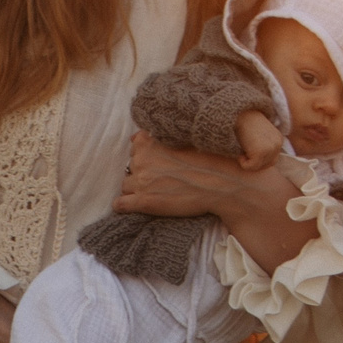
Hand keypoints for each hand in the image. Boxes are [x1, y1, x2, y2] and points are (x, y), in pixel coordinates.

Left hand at [121, 131, 283, 218]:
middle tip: (161, 179)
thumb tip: (134, 137)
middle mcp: (141, 160)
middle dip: (141, 172)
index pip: (135, 147)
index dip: (146, 156)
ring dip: (135, 189)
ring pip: (126, 185)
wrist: (221, 184)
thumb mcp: (184, 139)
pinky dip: (125, 205)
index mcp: (149, 142)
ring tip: (154, 192)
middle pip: (130, 167)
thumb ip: (158, 137)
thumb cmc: (208, 160)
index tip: (158, 162)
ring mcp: (140, 182)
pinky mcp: (144, 202)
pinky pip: (120, 204)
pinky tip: (135, 205)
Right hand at [235, 111, 285, 172]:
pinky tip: (240, 153)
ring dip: (248, 162)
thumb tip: (259, 164)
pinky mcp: (260, 152)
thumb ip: (264, 147)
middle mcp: (277, 145)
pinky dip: (243, 163)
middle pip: (268, 165)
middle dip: (256, 163)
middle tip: (245, 154)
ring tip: (242, 151)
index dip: (260, 160)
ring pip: (258, 167)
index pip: (273, 159)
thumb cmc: (246, 124)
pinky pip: (250, 167)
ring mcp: (270, 149)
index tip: (249, 153)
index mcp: (279, 140)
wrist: (240, 114)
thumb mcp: (260, 137)